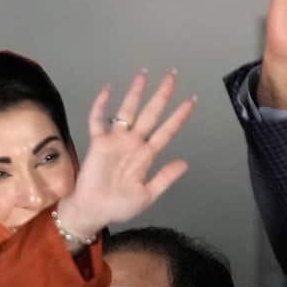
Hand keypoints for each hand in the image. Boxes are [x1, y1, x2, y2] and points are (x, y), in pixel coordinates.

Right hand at [54, 70, 193, 246]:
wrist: (94, 211)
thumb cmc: (119, 205)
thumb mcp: (148, 194)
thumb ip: (165, 178)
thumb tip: (184, 163)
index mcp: (147, 155)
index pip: (167, 131)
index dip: (179, 116)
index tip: (191, 101)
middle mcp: (133, 143)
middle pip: (150, 114)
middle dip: (161, 95)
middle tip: (172, 76)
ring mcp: (115, 141)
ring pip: (127, 111)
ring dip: (135, 93)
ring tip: (143, 75)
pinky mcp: (98, 143)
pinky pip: (97, 120)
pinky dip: (101, 106)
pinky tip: (108, 90)